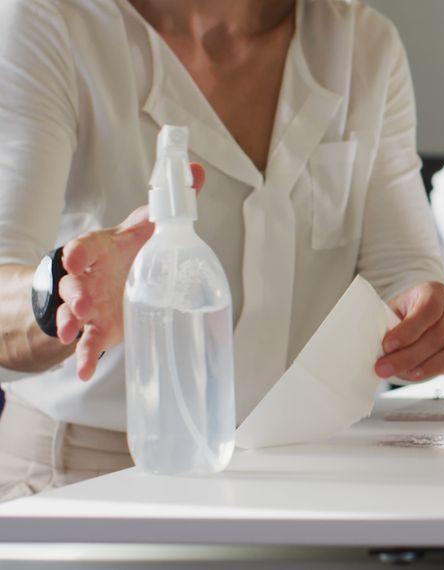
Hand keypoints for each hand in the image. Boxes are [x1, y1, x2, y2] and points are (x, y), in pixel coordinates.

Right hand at [56, 164, 205, 380]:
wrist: (106, 279)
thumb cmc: (127, 250)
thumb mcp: (144, 228)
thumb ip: (170, 205)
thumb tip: (199, 171)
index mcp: (98, 250)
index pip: (83, 247)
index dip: (78, 252)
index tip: (76, 258)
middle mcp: (87, 278)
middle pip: (74, 284)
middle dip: (75, 293)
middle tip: (83, 301)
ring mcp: (88, 305)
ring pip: (73, 314)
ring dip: (71, 322)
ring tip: (71, 333)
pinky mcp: (96, 329)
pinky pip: (86, 345)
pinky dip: (83, 358)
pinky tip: (83, 371)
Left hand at [375, 282, 443, 380]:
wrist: (415, 323)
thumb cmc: (400, 321)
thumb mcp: (388, 316)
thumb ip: (385, 328)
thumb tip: (373, 351)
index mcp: (433, 292)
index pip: (427, 310)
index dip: (407, 330)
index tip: (387, 346)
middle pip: (439, 333)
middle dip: (410, 355)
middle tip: (384, 369)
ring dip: (435, 365)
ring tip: (411, 375)